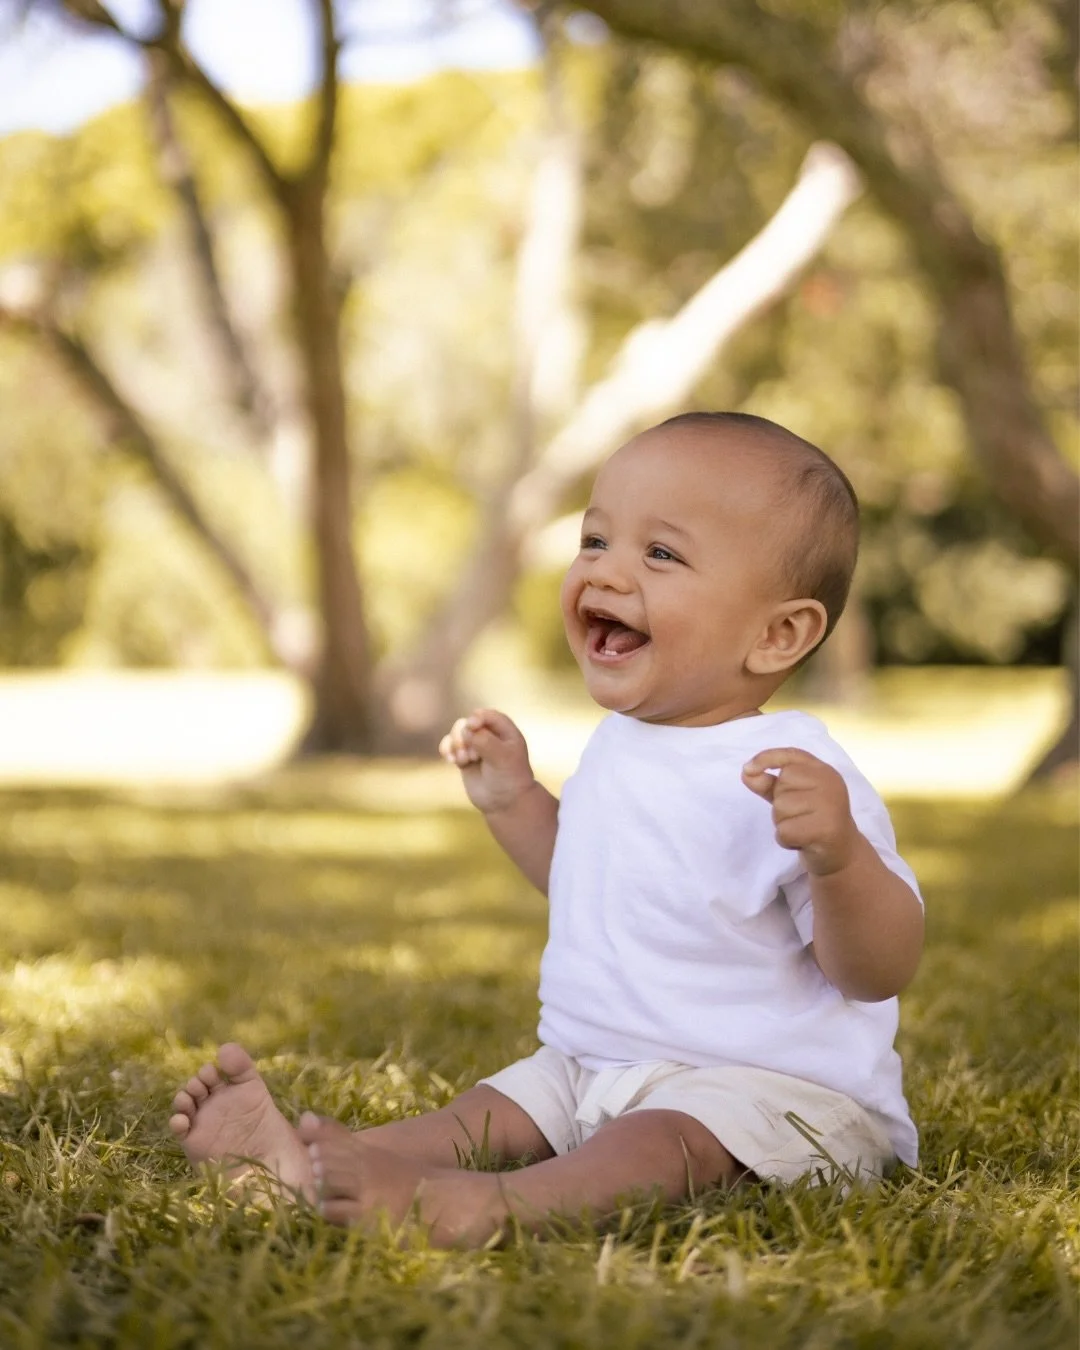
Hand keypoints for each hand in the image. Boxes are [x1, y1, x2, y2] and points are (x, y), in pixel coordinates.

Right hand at [439, 708, 536, 814]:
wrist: (505, 802)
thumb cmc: (509, 778)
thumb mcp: (502, 758)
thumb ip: (485, 741)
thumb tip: (467, 730)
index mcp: (505, 731)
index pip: (487, 715)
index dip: (477, 718)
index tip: (473, 726)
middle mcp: (490, 735)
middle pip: (467, 723)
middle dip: (464, 736)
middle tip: (472, 756)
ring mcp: (476, 746)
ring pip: (457, 733)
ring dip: (456, 745)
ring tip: (463, 760)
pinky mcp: (464, 758)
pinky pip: (449, 745)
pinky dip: (447, 749)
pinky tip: (451, 760)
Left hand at [741, 747, 859, 875]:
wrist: (841, 853)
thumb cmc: (812, 821)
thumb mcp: (791, 797)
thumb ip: (769, 784)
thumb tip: (746, 772)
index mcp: (822, 771)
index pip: (791, 755)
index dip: (766, 758)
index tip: (748, 769)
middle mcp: (829, 782)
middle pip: (781, 786)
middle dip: (780, 806)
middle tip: (801, 817)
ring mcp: (830, 805)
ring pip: (781, 809)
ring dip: (783, 824)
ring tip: (803, 828)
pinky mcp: (826, 828)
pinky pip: (785, 831)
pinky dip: (786, 840)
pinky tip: (803, 841)